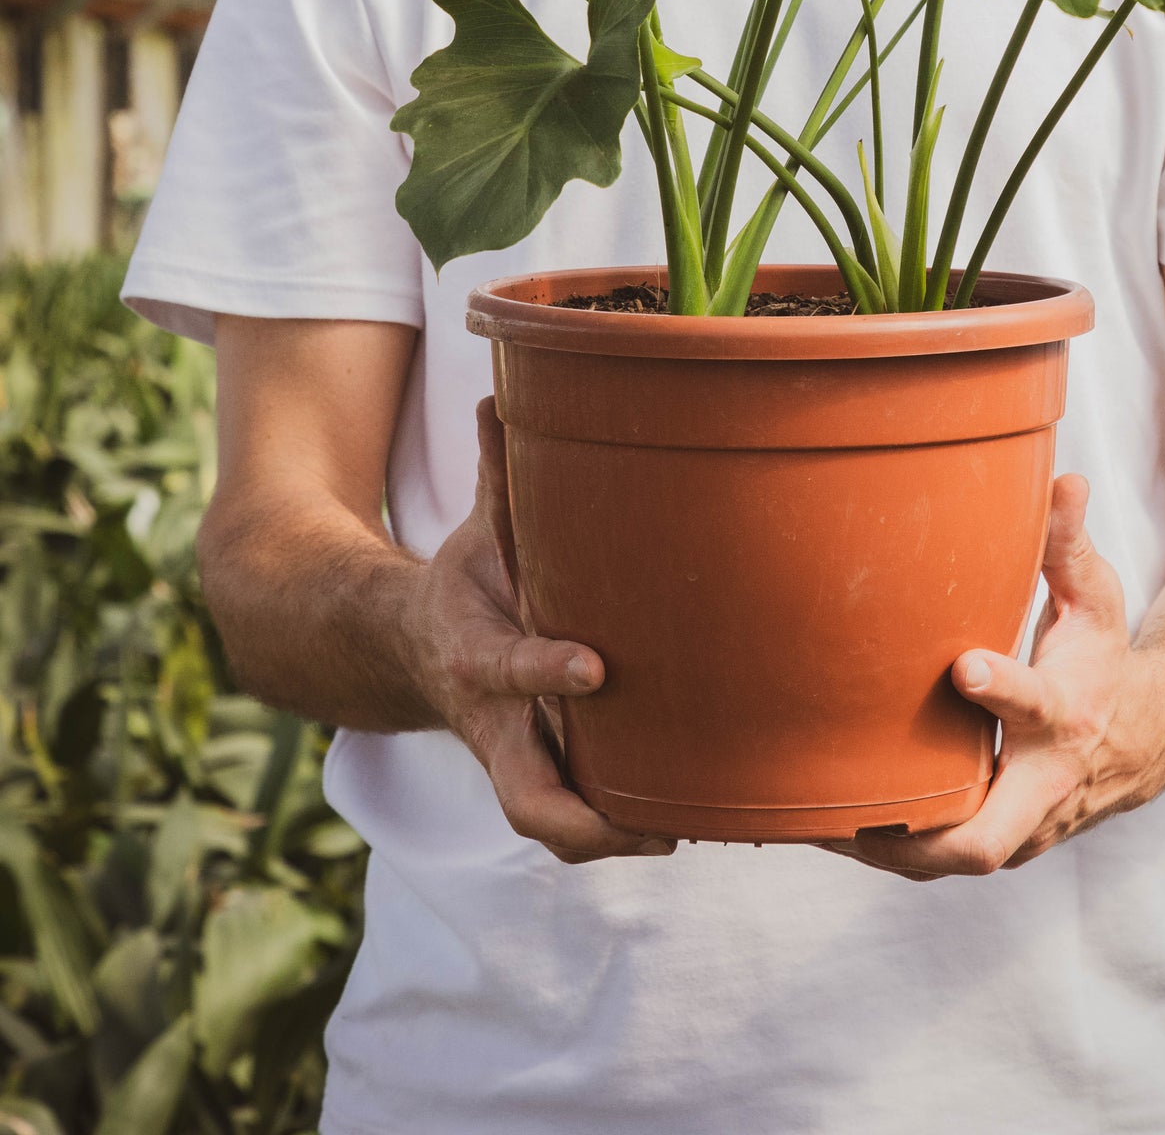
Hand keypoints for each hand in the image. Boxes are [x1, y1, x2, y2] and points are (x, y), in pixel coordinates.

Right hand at [407, 396, 675, 864]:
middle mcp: (494, 720)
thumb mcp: (477, 532)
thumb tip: (499, 392)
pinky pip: (573, 821)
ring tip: (684, 826)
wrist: (412, 651)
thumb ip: (497, 476)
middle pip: (524, 795)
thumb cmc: (468, 581)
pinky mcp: (539, 776)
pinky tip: (689, 819)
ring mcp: (515, 758)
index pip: (508, 668)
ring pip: (550, 824)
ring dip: (612, 834)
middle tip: (653, 820)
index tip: (594, 666)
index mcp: (474, 655)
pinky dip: (620, 827)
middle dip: (581, 815)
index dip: (545, 670)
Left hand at [820, 475, 1133, 879]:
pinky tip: (825, 825)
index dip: (1000, 688)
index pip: (1034, 707)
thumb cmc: (1101, 657)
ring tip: (813, 817)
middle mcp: (1041, 784)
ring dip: (884, 845)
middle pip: (985, 839)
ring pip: (947, 859)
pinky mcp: (994, 838)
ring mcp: (1018, 825)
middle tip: (856, 805)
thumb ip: (1069, 546)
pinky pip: (936, 857)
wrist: (1140, 739)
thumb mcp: (1097, 599)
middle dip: (921, 831)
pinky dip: (886, 846)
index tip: (961, 666)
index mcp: (1064, 715)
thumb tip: (1065, 479)